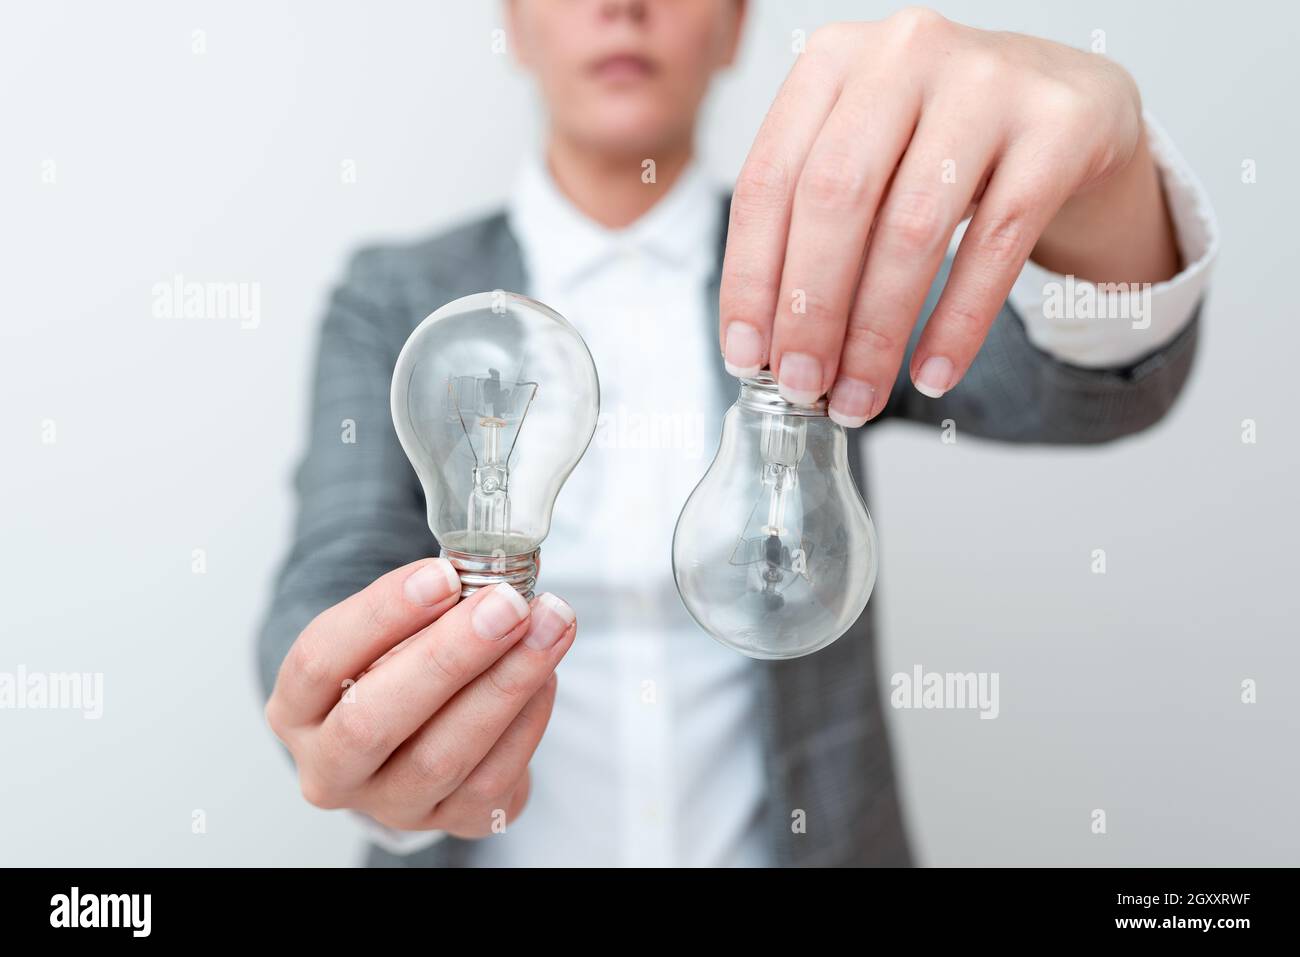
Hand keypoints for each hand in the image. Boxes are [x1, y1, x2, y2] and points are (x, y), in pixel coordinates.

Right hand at [265, 560, 575, 836]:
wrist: (425, 733)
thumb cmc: (401, 664)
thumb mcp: (389, 632)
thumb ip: (424, 606)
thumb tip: (489, 579)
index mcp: (298, 708)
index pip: (319, 661)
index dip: (382, 615)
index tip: (445, 576)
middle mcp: (331, 768)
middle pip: (373, 721)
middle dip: (449, 656)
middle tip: (507, 605)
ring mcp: (390, 804)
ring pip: (442, 756)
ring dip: (506, 683)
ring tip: (549, 625)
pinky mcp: (451, 821)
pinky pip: (493, 778)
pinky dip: (528, 718)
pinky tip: (546, 673)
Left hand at [719, 7, 1176, 424]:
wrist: (1071, 107)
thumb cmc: (943, 144)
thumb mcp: (866, 156)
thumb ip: (812, 228)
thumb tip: (768, 348)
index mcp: (833, 58)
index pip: (768, 180)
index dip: (750, 278)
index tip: (746, 356)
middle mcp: (905, 52)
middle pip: (834, 200)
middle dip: (810, 311)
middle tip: (802, 386)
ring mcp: (989, 80)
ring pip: (912, 229)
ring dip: (877, 334)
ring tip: (860, 398)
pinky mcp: (1060, 126)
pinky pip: (997, 245)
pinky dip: (958, 324)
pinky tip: (933, 375)